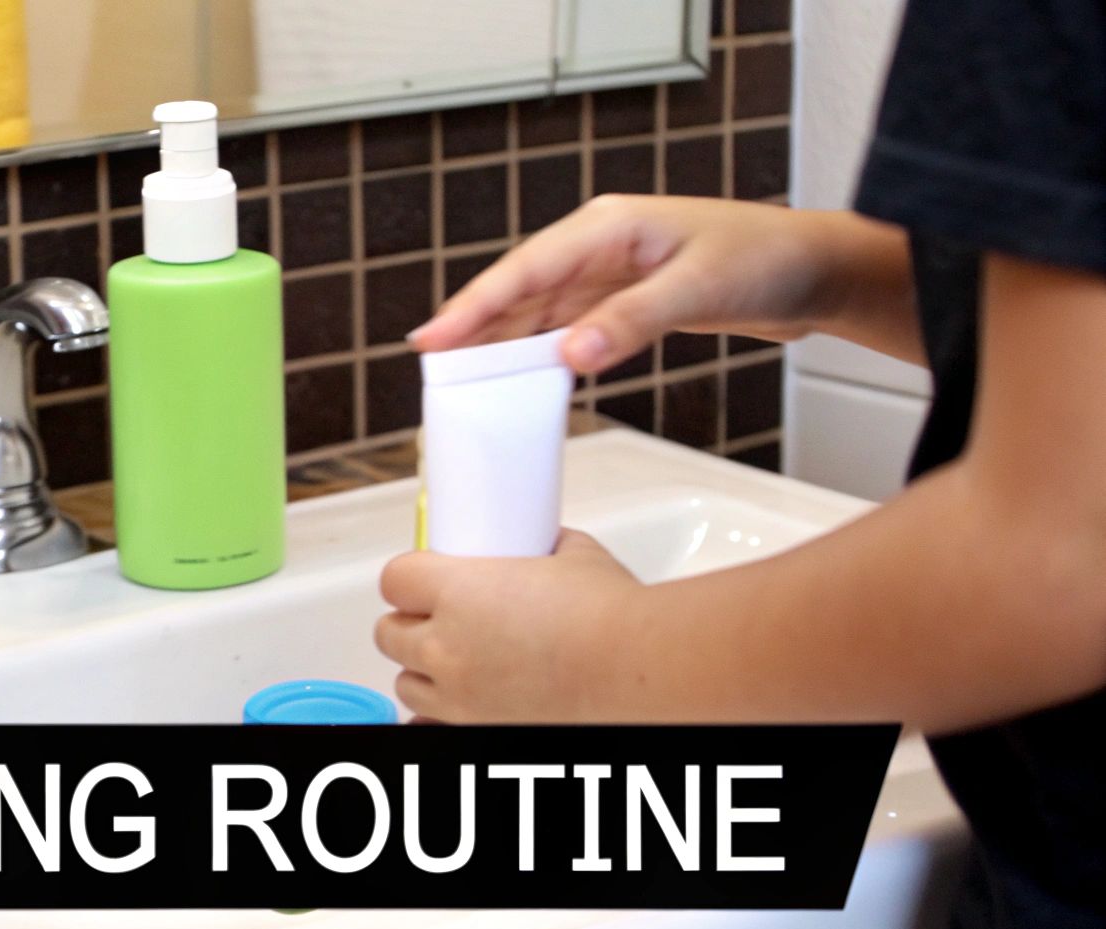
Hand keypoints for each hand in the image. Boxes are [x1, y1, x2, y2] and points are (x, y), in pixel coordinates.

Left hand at [374, 530, 642, 721]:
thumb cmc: (612, 616)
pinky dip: (436, 713)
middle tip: (437, 618)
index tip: (424, 578)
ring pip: (406, 683)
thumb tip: (541, 545)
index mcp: (458, 591)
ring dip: (422, 668)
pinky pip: (430, 723)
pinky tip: (459, 701)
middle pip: (388, 633)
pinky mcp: (477, 730)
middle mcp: (446, 647)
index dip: (408, 578)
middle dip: (408, 623)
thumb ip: (542, 547)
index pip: (394, 579)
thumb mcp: (574, 555)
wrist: (641, 670)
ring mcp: (459, 696)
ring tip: (457, 660)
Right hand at [407, 195, 912, 372]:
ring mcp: (612, 273)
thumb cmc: (769, 259)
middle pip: (521, 290)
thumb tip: (572, 355)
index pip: (526, 268)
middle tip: (431, 369)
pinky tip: (523, 376)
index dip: (475, 305)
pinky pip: (568, 328)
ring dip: (505, 344)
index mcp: (610, 226)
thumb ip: (632, 322)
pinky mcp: (626, 300)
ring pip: (541, 312)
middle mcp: (602, 245)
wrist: (818, 272)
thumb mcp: (699, 289)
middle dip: (475, 327)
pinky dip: (543, 352)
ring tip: (464, 379)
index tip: (434, 338)